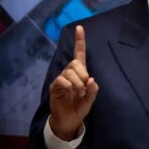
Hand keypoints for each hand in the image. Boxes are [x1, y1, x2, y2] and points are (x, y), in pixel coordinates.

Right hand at [49, 25, 98, 139]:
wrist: (69, 120)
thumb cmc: (79, 107)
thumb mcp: (90, 99)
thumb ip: (93, 90)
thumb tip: (92, 80)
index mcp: (80, 73)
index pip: (79, 54)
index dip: (80, 41)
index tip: (80, 27)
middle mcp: (69, 73)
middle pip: (75, 63)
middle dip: (83, 74)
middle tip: (85, 88)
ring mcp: (61, 79)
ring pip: (70, 71)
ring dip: (78, 83)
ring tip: (79, 93)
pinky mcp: (55, 86)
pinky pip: (62, 80)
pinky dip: (69, 85)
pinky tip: (71, 92)